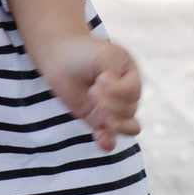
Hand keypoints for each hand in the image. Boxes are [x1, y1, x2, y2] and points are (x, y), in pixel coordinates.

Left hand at [41, 35, 141, 150]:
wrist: (60, 57)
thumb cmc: (84, 53)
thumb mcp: (105, 56)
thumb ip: (114, 76)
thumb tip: (113, 102)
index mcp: (131, 76)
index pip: (133, 92)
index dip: (117, 91)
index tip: (99, 80)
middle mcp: (126, 95)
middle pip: (130, 111)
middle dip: (111, 106)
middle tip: (92, 92)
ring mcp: (113, 110)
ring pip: (129, 127)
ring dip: (115, 126)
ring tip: (100, 118)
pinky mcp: (98, 121)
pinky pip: (110, 138)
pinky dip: (108, 141)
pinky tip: (100, 140)